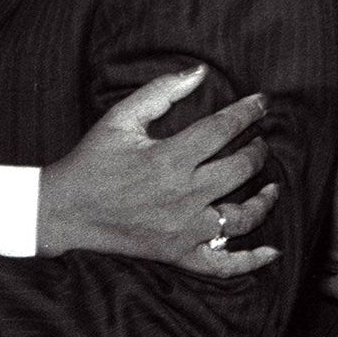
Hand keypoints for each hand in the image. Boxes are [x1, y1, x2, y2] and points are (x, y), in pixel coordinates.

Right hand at [37, 66, 277, 275]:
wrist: (65, 210)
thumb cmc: (92, 160)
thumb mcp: (120, 118)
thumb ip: (160, 91)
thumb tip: (198, 72)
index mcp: (169, 158)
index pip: (223, 129)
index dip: (248, 112)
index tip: (262, 104)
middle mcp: (183, 195)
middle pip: (241, 170)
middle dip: (258, 151)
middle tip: (260, 142)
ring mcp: (183, 228)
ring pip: (242, 217)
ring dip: (264, 200)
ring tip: (272, 187)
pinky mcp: (178, 253)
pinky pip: (224, 264)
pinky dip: (251, 261)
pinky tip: (271, 252)